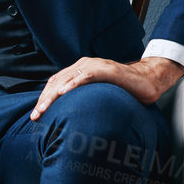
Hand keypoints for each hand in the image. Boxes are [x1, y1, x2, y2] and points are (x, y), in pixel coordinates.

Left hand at [29, 56, 183, 120]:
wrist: (148, 81)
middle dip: (44, 99)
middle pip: (57, 82)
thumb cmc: (124, 89)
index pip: (56, 83)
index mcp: (80, 70)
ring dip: (53, 94)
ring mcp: (95, 66)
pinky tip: (64, 93)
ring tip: (43, 108)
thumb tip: (68, 118)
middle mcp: (84, 65)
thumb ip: (84, 99)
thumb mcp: (98, 94)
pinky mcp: (107, 69)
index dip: (44, 98)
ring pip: (68, 79)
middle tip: (36, 116)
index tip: (36, 115)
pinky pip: (86, 75)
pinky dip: (74, 83)